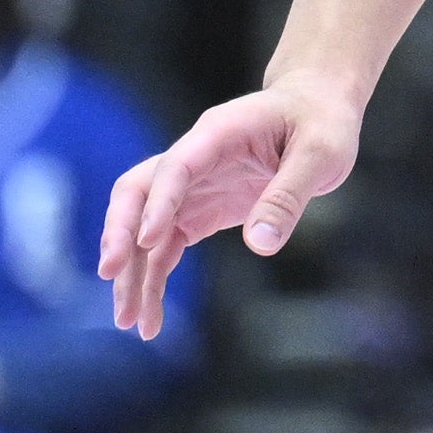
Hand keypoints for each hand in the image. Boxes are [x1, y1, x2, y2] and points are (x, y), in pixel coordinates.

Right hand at [99, 82, 363, 339]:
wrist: (318, 110)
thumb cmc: (322, 123)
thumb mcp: (321, 153)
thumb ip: (289, 195)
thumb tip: (260, 244)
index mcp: (218, 134)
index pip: (175, 167)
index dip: (158, 202)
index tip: (148, 240)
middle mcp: (193, 159)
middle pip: (136, 193)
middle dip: (120, 233)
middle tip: (110, 274)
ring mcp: (191, 187)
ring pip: (144, 229)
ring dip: (133, 273)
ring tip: (130, 322)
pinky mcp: (200, 210)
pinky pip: (166, 247)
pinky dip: (154, 279)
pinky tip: (151, 317)